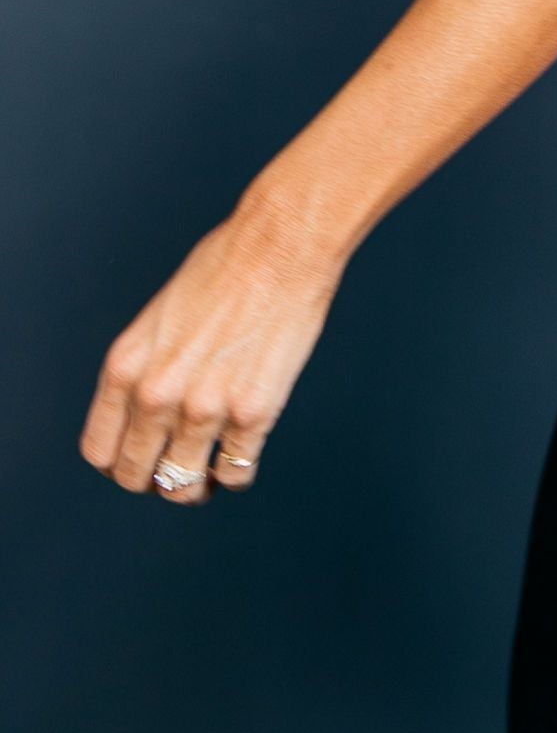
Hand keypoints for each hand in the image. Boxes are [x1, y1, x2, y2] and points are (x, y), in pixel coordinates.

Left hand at [80, 208, 341, 505]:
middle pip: (136, 477)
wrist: (280, 245)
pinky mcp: (253, 412)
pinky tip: (243, 453)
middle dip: (155, 479)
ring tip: (209, 472)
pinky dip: (236, 474)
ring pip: (182, 486)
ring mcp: (204, 407)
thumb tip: (149, 415)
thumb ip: (147, 369)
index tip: (141, 458)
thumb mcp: (159, 319)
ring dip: (195, 486)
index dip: (120, 464)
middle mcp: (156, 394)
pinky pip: (234, 472)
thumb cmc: (225, 268)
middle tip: (178, 466)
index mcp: (125, 368)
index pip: (100, 451)